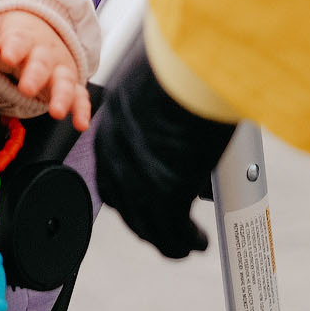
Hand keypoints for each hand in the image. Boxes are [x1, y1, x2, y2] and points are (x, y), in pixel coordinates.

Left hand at [0, 11, 91, 129]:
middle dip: (36, 76)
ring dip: (62, 97)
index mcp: (23, 38)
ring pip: (64, 81)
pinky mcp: (70, 86)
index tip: (7, 57)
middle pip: (42, 63)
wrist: (38, 31)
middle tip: (26, 89)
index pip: (19, 40)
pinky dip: (82, 110)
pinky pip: (79, 97)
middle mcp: (45, 54)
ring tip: (56, 112)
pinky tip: (81, 124)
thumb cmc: (11, 39)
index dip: (13, 48)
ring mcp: (59, 70)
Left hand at [92, 37, 236, 258]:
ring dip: (170, 239)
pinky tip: (199, 240)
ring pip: (148, 225)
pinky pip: (173, 233)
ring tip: (189, 241)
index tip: (149, 203)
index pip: (112, 178)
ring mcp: (138, 179)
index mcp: (110, 131)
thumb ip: (157, 108)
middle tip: (171, 228)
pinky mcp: (165, 193)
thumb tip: (176, 107)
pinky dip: (187, 241)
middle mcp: (116, 159)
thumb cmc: (176, 70)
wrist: (186, 69)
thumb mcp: (155, 88)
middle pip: (126, 207)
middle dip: (149, 221)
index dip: (132, 195)